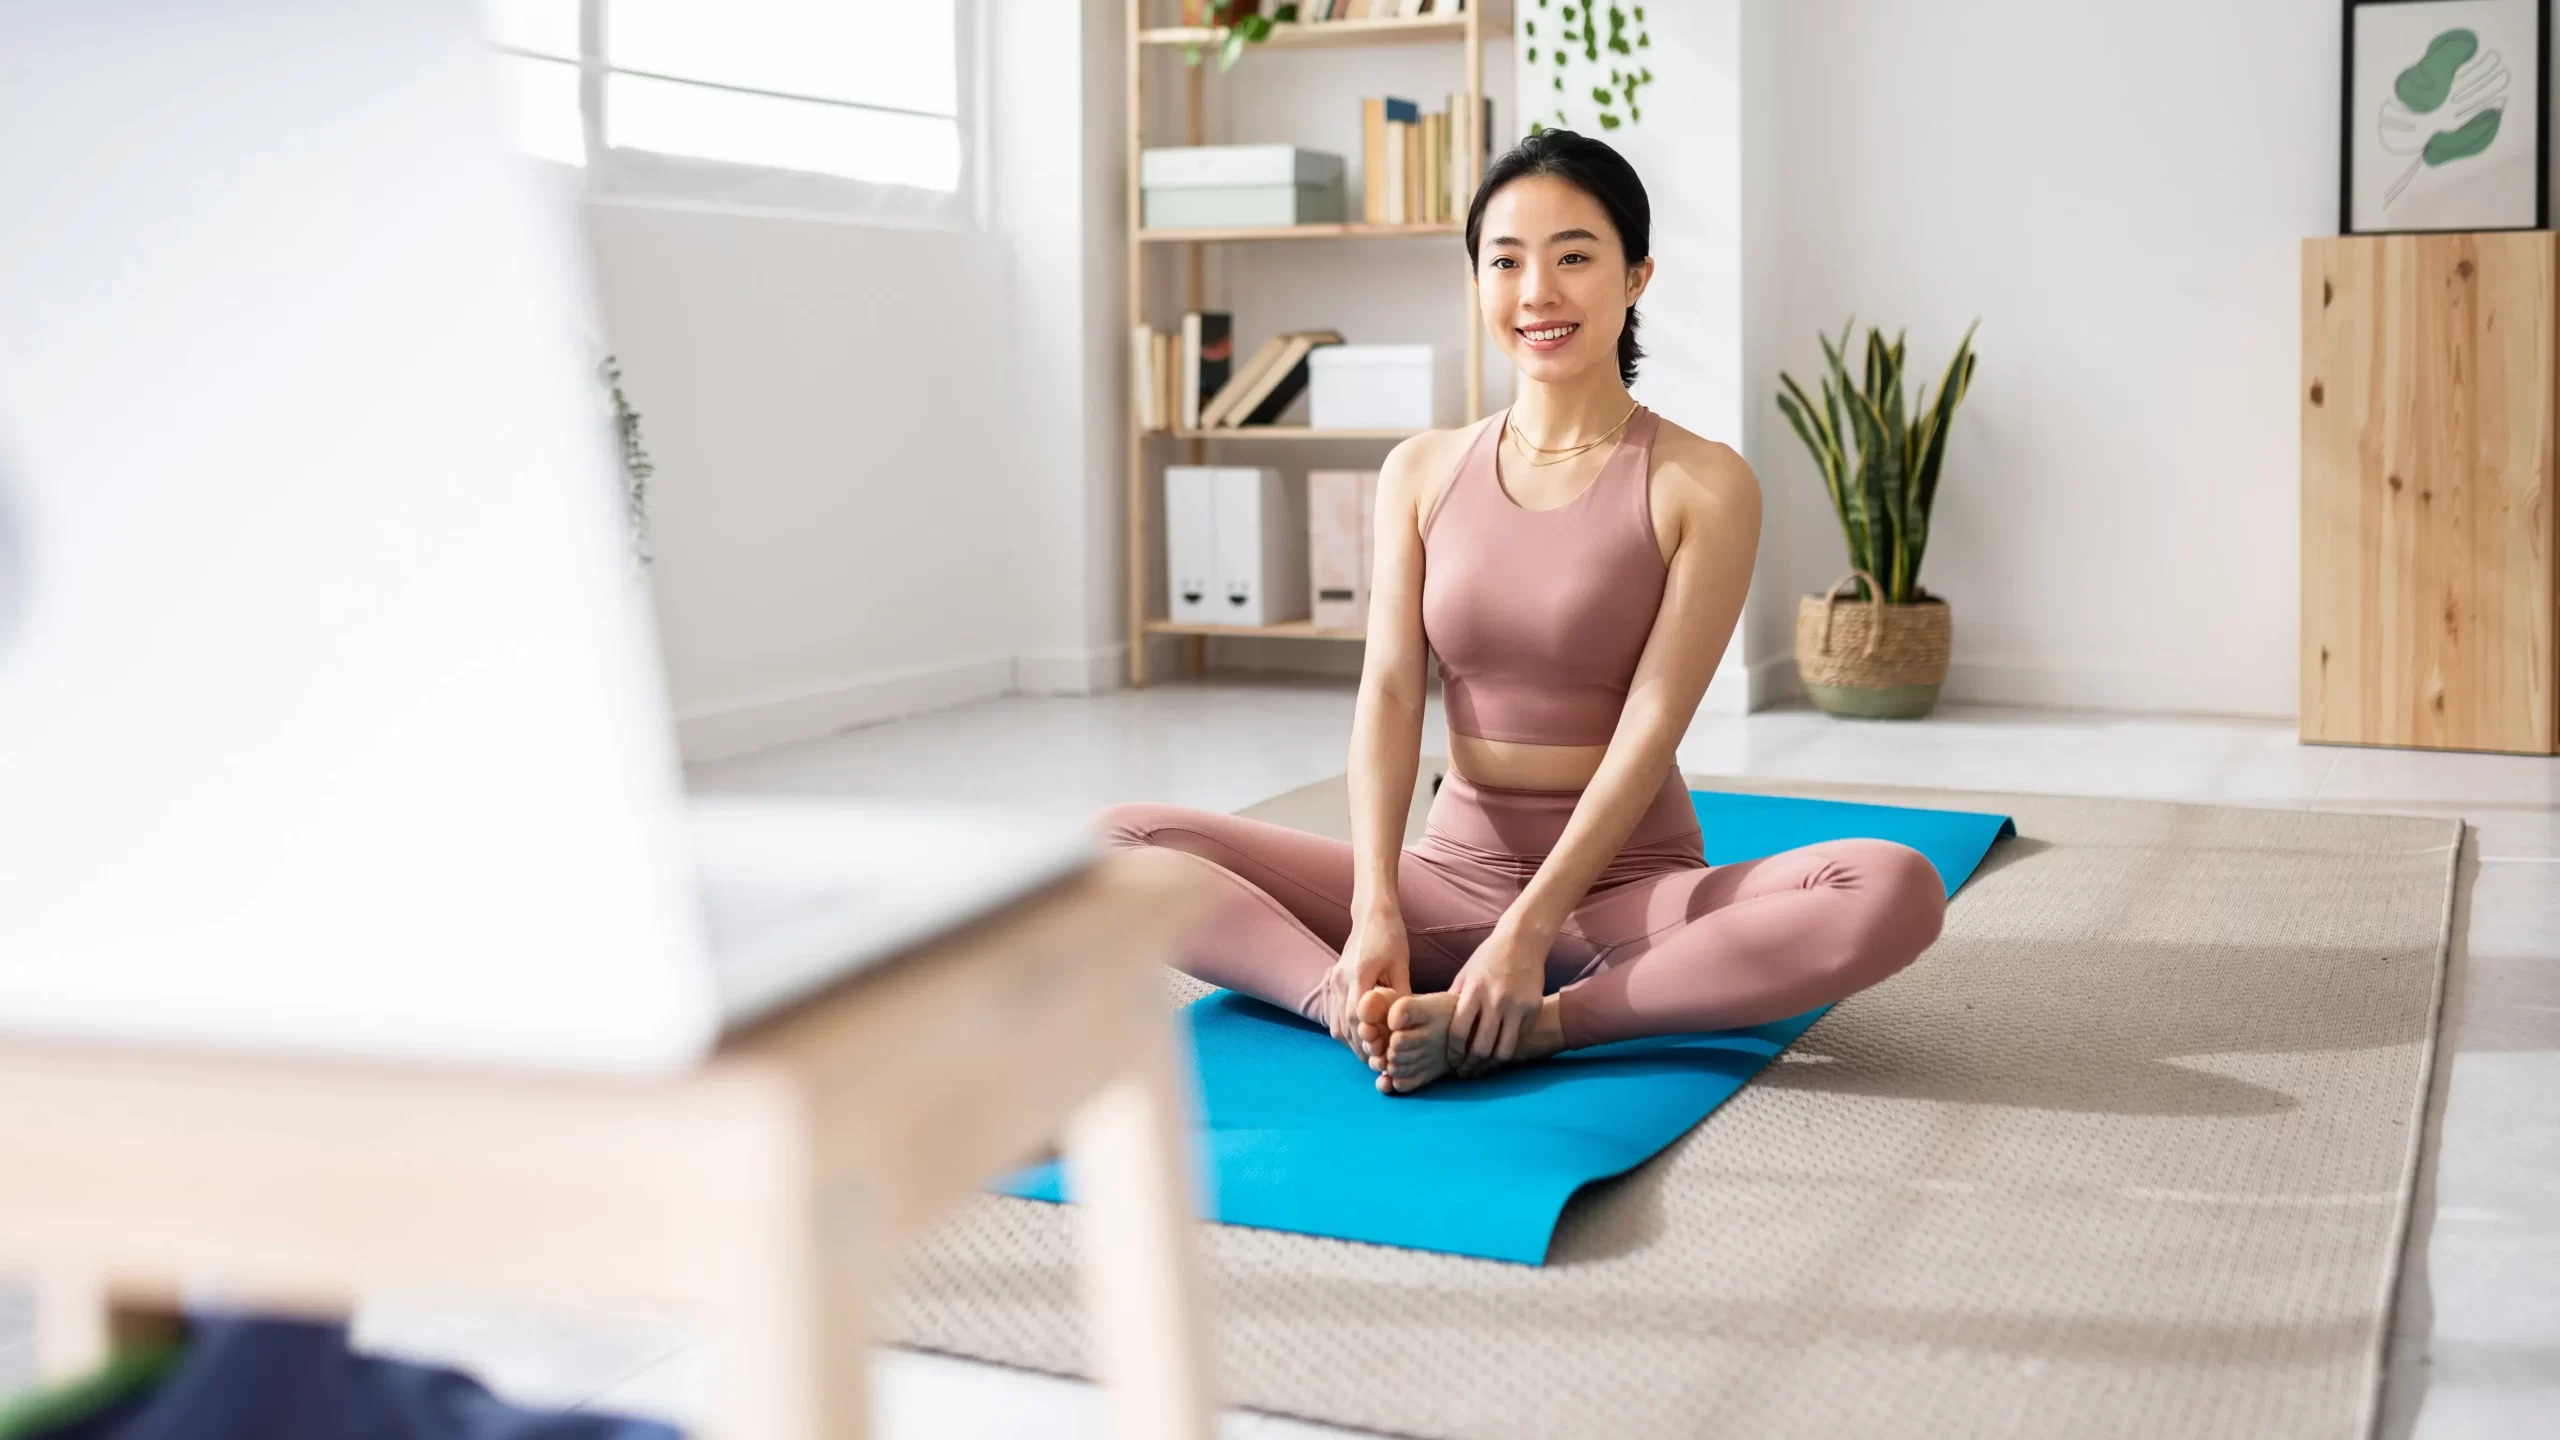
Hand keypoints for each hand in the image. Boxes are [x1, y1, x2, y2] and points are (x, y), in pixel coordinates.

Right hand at [1326, 912, 1409, 1059]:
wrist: (1371, 915)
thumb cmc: (1391, 937)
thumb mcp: (1401, 965)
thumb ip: (1402, 994)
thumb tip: (1406, 1025)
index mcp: (1358, 974)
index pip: (1357, 1017)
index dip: (1368, 1040)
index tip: (1381, 1055)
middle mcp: (1340, 979)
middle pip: (1344, 1025)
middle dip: (1360, 1047)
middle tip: (1378, 1064)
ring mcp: (1334, 981)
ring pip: (1337, 1022)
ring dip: (1352, 1042)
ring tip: (1371, 1056)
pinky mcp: (1334, 981)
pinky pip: (1335, 1014)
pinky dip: (1347, 1030)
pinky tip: (1363, 1038)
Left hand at [1447, 919, 1550, 1075]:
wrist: (1522, 941)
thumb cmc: (1488, 958)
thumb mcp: (1465, 975)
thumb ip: (1454, 1001)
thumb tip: (1435, 1027)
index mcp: (1474, 991)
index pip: (1460, 1033)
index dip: (1454, 1053)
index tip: (1452, 1061)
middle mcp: (1497, 1000)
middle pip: (1482, 1047)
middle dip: (1471, 1065)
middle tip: (1465, 1072)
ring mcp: (1517, 1005)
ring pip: (1504, 1050)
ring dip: (1490, 1065)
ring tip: (1482, 1068)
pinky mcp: (1533, 1009)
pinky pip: (1518, 1038)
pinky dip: (1506, 1050)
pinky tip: (1497, 1054)